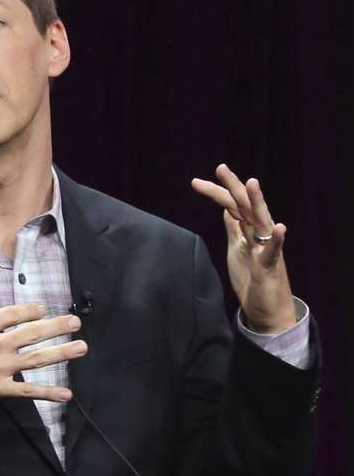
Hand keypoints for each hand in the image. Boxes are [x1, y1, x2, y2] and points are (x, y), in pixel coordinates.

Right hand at [0, 260, 86, 412]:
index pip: (13, 313)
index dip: (31, 310)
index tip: (43, 309)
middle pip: (32, 333)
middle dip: (56, 327)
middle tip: (75, 323)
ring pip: (36, 359)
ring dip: (61, 353)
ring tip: (81, 347)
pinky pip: (27, 392)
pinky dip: (47, 393)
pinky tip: (66, 394)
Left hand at [191, 164, 295, 332]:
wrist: (265, 308)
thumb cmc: (251, 277)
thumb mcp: (236, 248)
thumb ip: (234, 228)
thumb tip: (226, 210)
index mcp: (247, 229)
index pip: (231, 204)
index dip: (216, 192)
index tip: (195, 181)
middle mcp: (258, 234)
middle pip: (245, 205)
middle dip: (233, 186)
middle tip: (220, 167)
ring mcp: (266, 248)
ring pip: (261, 220)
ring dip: (257, 202)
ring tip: (252, 183)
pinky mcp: (271, 266)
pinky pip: (275, 251)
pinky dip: (277, 239)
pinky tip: (279, 228)